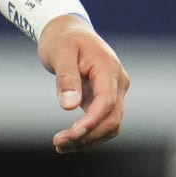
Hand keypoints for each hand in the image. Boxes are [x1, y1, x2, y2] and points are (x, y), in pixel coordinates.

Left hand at [38, 15, 128, 153]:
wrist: (68, 31)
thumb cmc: (62, 39)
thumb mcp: (60, 52)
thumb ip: (66, 78)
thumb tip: (69, 107)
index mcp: (108, 68)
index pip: (107, 102)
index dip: (92, 121)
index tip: (72, 134)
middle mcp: (117, 82)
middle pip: (112, 119)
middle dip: (88, 136)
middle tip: (58, 144)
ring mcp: (115, 92)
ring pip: (110, 125)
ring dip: (88, 139)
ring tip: (60, 145)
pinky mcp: (106, 99)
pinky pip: (103, 122)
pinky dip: (88, 134)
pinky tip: (69, 140)